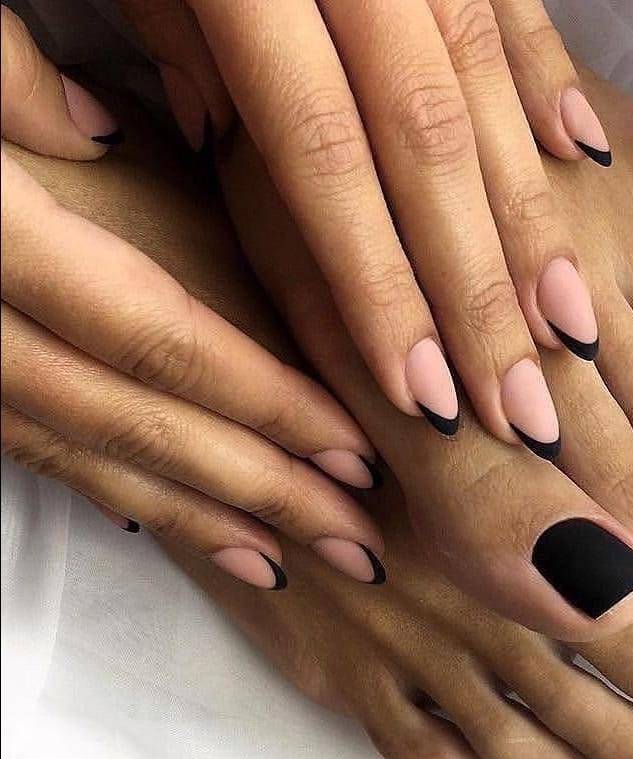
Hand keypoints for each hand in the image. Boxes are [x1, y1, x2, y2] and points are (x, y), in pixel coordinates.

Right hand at [0, 7, 384, 589]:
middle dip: (255, 490)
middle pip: (136, 421)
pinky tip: (188, 526)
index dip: (263, 402)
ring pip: (87, 455)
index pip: (153, 336)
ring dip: (197, 518)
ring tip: (290, 560)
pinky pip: (36, 452)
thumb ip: (6, 81)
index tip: (355, 448)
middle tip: (356, 542)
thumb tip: (93, 132)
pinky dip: (120, 496)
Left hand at [118, 0, 613, 455]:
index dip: (383, 288)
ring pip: (490, 91)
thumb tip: (228, 148)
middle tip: (530, 410)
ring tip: (571, 330)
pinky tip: (589, 165)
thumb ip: (165, 39)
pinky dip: (551, 87)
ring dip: (537, 222)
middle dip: (483, 292)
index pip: (328, 160)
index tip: (425, 398)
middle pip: (434, 146)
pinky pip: (513, 8)